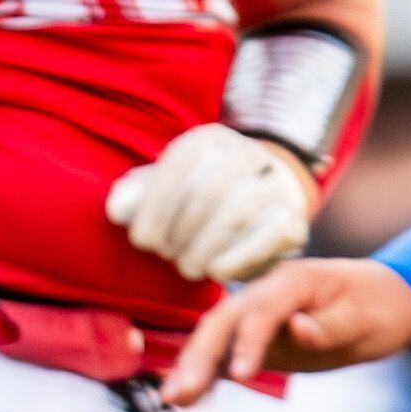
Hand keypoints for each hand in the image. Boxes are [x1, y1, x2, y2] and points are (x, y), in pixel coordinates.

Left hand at [106, 124, 314, 284]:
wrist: (254, 206)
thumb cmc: (192, 203)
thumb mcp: (160, 191)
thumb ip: (134, 196)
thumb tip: (117, 209)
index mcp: (207, 140)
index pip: (178, 166)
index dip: (155, 208)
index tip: (143, 242)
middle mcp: (245, 153)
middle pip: (207, 190)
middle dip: (179, 230)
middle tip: (166, 255)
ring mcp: (274, 184)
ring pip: (239, 209)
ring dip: (204, 245)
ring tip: (188, 267)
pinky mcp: (293, 218)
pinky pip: (272, 233)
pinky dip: (240, 255)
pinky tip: (217, 271)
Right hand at [164, 257, 410, 405]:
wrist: (389, 299)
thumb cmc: (381, 307)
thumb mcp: (367, 319)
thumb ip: (329, 327)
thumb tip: (297, 331)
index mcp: (295, 282)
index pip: (262, 312)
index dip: (248, 342)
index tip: (241, 376)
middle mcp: (267, 292)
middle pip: (222, 321)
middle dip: (199, 356)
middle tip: (180, 392)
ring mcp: (258, 313)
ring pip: (216, 336)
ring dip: (192, 365)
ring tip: (172, 398)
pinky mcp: (258, 336)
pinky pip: (225, 352)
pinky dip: (205, 372)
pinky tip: (186, 396)